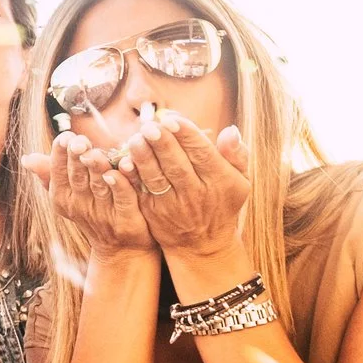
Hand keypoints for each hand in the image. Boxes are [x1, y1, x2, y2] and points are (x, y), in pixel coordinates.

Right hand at [24, 132, 156, 255]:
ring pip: (99, 187)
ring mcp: (104, 215)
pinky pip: (123, 200)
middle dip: (77, 158)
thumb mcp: (68, 196)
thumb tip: (26, 158)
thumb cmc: (92, 213)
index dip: (60, 155)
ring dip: (96, 168)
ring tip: (94, 152)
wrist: (120, 250)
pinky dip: (121, 184)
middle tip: (78, 141)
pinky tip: (119, 170)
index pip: (58, 173)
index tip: (64, 136)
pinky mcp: (127, 221)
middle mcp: (81, 207)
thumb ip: (51, 174)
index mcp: (64, 198)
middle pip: (77, 178)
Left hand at [115, 111, 250, 259]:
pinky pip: (141, 193)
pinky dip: (132, 178)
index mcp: (219, 181)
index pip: (202, 154)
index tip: (172, 119)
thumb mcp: (239, 180)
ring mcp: (172, 206)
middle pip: (177, 166)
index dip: (187, 136)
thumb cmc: (222, 202)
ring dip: (144, 159)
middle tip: (150, 126)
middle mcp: (196, 194)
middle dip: (162, 145)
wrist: (202, 243)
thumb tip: (230, 131)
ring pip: (156, 179)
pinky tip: (123, 162)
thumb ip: (236, 154)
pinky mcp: (153, 213)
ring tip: (136, 139)